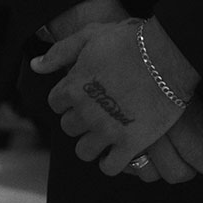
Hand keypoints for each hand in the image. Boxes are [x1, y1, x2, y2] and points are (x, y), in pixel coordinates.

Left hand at [34, 18, 202, 176]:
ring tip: (107, 131)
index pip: (56, 104)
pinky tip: (119, 148)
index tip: (84, 92)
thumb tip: (36, 65)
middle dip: (80, 119)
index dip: (69, 97)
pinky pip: (109, 167)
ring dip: (92, 142)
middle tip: (98, 109)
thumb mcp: (91, 35)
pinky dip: (111, 161)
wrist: (167, 55)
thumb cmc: (129, 41)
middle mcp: (86, 112)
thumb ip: (60, 51)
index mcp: (73, 86)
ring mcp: (107, 131)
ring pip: (84, 151)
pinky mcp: (129, 145)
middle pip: (69, 128)